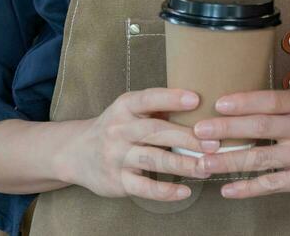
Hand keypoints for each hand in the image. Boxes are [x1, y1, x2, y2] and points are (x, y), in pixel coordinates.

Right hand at [57, 88, 216, 200]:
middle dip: (188, 137)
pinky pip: (144, 187)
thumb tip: (201, 109)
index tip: (196, 99)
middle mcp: (118, 130)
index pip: (149, 99)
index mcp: (124, 107)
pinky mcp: (116, 181)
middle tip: (214, 143)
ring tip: (206, 166)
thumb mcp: (129, 110)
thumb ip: (157, 109)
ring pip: (153, 160)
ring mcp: (116, 157)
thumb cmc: (116, 127)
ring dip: (183, 164)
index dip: (171, 98)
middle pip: (156, 132)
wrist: (75, 153)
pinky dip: (166, 191)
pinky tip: (185, 191)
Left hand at [193, 89, 289, 196]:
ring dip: (230, 161)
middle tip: (200, 131)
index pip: (271, 101)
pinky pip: (272, 184)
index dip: (244, 102)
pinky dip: (248, 188)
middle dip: (227, 129)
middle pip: (262, 127)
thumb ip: (278, 106)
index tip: (218, 104)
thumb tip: (233, 108)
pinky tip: (228, 189)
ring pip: (262, 158)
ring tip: (204, 162)